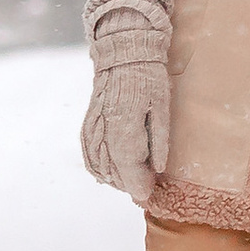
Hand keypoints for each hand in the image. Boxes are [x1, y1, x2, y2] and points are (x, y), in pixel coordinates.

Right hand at [82, 35, 170, 199]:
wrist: (123, 55)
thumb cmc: (148, 79)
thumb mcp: (162, 108)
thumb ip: (159, 141)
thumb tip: (157, 170)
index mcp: (124, 128)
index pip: (129, 169)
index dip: (139, 186)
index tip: (148, 196)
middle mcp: (103, 133)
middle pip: (114, 173)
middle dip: (130, 185)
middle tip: (146, 191)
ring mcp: (92, 130)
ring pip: (100, 169)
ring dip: (117, 179)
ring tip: (134, 181)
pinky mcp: (88, 127)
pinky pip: (90, 158)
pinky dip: (101, 170)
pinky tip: (114, 173)